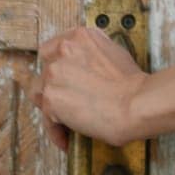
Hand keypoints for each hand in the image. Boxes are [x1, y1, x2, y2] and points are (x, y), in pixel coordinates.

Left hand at [29, 26, 150, 150]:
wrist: (135, 103)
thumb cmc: (132, 83)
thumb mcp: (114, 52)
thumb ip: (92, 52)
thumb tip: (86, 64)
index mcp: (79, 36)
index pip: (53, 48)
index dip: (56, 65)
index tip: (61, 77)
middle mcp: (63, 50)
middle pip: (45, 70)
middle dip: (54, 86)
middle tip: (67, 101)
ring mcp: (54, 74)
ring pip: (40, 93)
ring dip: (51, 107)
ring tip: (66, 121)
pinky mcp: (50, 98)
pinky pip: (47, 119)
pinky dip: (56, 130)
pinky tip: (68, 138)